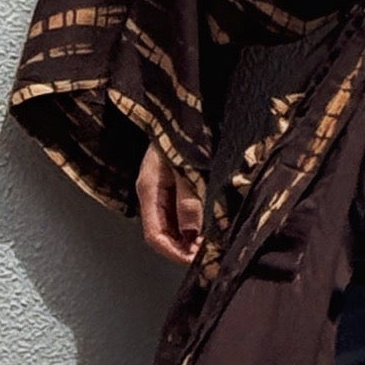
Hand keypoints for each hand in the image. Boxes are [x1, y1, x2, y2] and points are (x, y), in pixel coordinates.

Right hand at [136, 140, 204, 263]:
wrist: (183, 105)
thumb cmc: (183, 132)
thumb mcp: (186, 165)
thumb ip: (188, 197)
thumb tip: (191, 232)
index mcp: (149, 190)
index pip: (154, 235)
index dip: (174, 252)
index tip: (197, 259)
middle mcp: (154, 193)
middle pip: (164, 233)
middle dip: (185, 247)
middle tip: (211, 252)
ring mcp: (165, 188)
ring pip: (175, 224)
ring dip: (192, 236)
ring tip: (215, 239)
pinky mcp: (178, 182)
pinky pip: (183, 210)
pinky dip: (196, 221)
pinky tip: (213, 222)